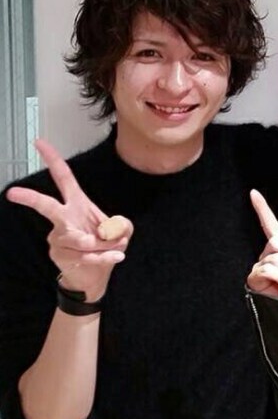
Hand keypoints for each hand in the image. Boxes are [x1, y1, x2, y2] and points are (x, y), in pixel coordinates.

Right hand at [6, 139, 132, 301]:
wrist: (96, 275)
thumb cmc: (107, 245)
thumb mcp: (123, 231)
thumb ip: (122, 225)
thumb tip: (109, 231)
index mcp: (78, 204)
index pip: (64, 179)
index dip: (53, 160)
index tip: (39, 143)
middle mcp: (63, 218)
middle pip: (47, 206)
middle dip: (31, 199)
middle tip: (12, 193)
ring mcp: (57, 237)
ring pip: (82, 239)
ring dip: (105, 246)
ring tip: (114, 249)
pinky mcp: (59, 255)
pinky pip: (86, 255)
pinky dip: (105, 257)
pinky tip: (114, 258)